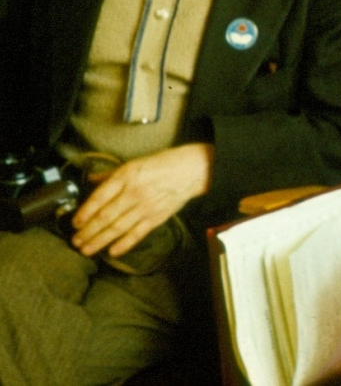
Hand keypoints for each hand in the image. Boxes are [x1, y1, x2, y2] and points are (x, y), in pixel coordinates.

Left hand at [71, 143, 213, 257]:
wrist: (192, 170)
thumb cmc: (163, 163)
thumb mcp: (135, 162)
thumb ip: (112, 173)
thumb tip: (92, 180)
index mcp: (127, 176)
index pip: (100, 197)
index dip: (85, 212)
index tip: (75, 223)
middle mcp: (134, 192)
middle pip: (106, 216)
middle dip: (88, 231)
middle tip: (76, 241)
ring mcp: (146, 206)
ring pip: (118, 227)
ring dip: (100, 240)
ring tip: (87, 249)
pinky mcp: (158, 217)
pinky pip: (138, 233)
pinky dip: (125, 244)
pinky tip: (112, 251)